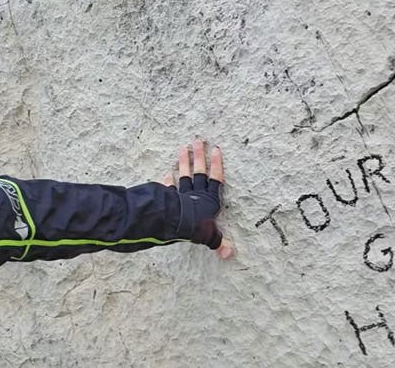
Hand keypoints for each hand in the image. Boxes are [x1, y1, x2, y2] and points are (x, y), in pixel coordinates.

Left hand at [162, 141, 233, 259]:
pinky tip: (165, 174)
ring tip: (183, 148)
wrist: (175, 224)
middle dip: (200, 156)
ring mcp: (182, 194)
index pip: (215, 179)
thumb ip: (218, 242)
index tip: (216, 149)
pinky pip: (168, 188)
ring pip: (184, 175)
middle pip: (199, 171)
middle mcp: (196, 194)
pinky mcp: (169, 198)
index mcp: (209, 200)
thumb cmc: (195, 228)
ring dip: (184, 162)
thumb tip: (229, 254)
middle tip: (199, 141)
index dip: (217, 165)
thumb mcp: (210, 236)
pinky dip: (166, 182)